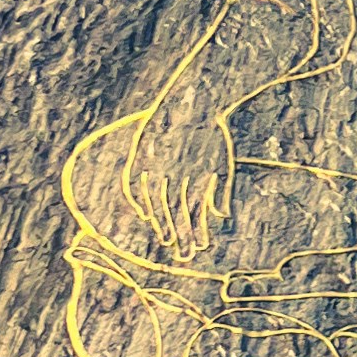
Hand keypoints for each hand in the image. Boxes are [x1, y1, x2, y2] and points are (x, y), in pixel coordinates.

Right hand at [129, 117, 230, 256]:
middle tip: (183, 255)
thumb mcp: (221, 162)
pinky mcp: (141, 156)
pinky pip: (134, 184)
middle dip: (180, 235)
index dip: (197, 231)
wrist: (193, 101)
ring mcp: (157, 166)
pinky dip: (138, 201)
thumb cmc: (210, 135)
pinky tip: (144, 216)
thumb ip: (221, 190)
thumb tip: (222, 216)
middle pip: (175, 212)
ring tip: (166, 240)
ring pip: (155, 202)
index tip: (200, 248)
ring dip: (161, 223)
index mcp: (197, 174)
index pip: (195, 211)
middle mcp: (176, 174)